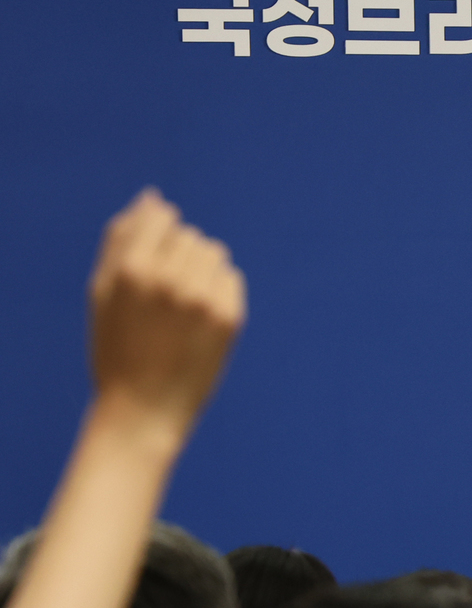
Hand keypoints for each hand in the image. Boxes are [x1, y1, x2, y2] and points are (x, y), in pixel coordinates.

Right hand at [88, 189, 245, 439]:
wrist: (144, 411)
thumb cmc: (117, 348)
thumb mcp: (104, 292)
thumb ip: (123, 239)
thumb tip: (153, 197)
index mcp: (132, 269)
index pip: (162, 217)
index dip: (158, 238)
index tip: (153, 266)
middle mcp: (169, 279)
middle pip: (191, 236)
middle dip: (179, 257)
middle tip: (163, 300)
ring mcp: (203, 298)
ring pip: (214, 253)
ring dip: (201, 270)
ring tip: (182, 307)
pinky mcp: (230, 317)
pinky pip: (232, 279)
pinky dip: (219, 290)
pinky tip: (200, 320)